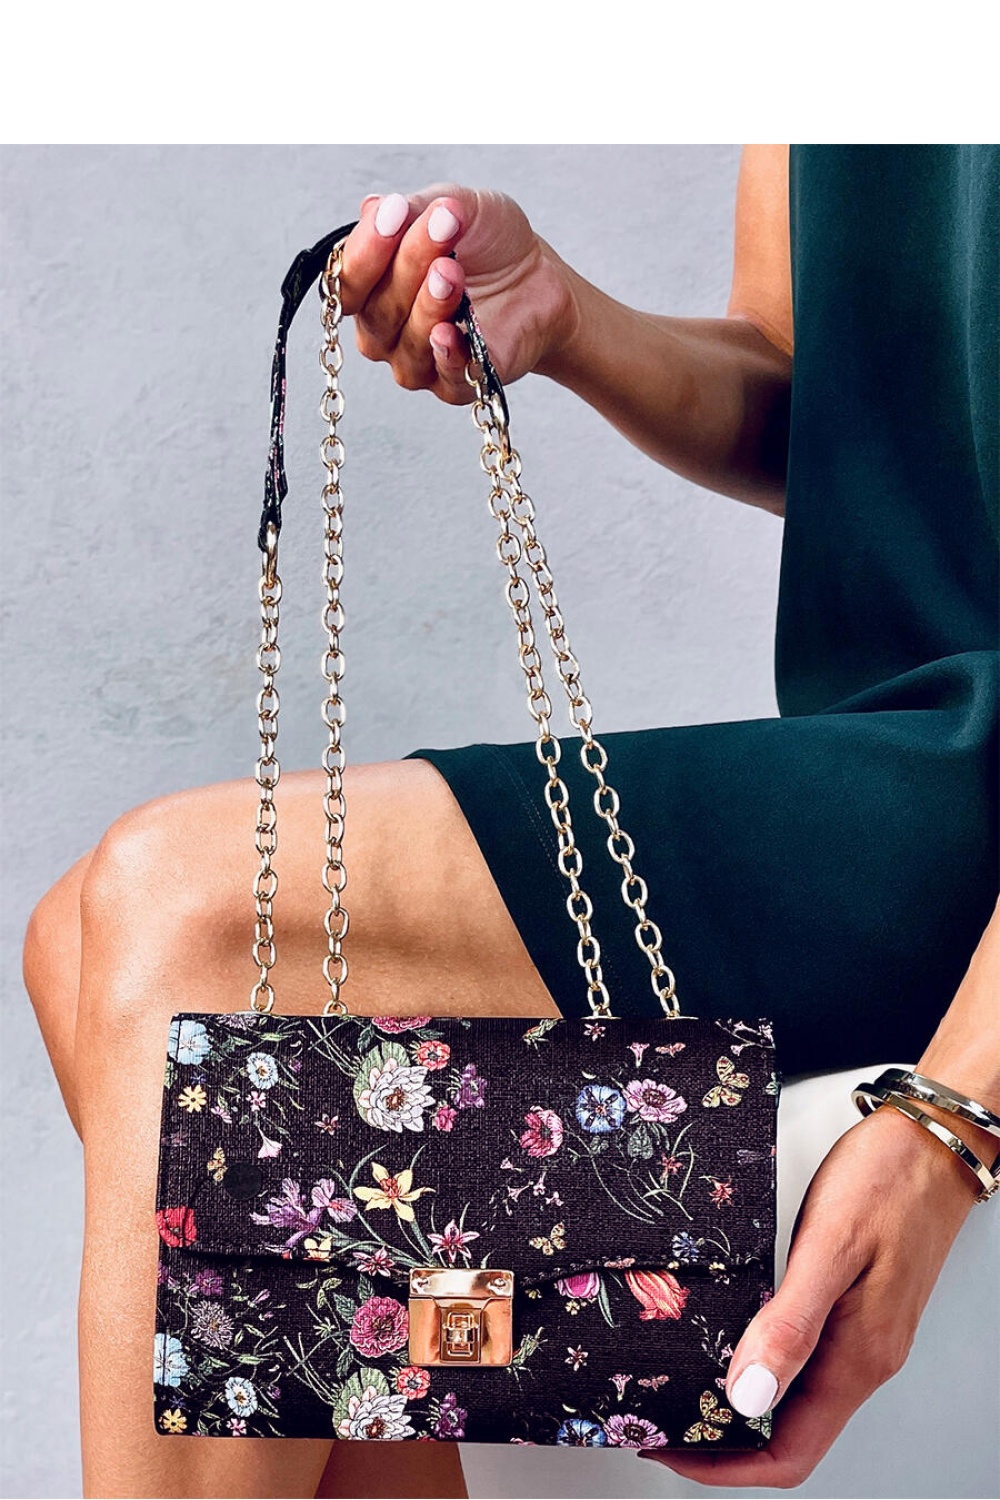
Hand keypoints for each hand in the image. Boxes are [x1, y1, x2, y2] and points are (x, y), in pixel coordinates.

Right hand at [338, 184, 576, 402]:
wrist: (542, 277)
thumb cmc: (489, 243)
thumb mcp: (456, 208)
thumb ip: (415, 209)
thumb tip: (376, 206)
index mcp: (373, 289)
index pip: (349, 282)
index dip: (366, 250)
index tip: (394, 213)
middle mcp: (386, 331)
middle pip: (378, 312)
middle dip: (406, 266)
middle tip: (441, 228)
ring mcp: (419, 362)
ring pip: (408, 344)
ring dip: (429, 305)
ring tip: (452, 270)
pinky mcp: (458, 384)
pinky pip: (445, 378)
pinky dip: (446, 355)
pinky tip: (450, 332)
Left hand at [641, 1104, 979, 1487]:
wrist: (933, 1140)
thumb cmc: (887, 1180)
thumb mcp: (829, 1245)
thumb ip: (792, 1323)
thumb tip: (749, 1395)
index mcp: (859, 1356)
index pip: (791, 1453)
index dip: (727, 1465)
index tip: (670, 1447)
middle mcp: (864, 1357)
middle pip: (789, 1434)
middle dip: (722, 1440)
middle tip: (660, 1416)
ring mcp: (863, 1333)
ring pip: (797, 1398)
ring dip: (739, 1402)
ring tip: (681, 1381)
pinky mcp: (857, 1306)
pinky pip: (806, 1358)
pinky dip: (761, 1361)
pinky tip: (728, 1337)